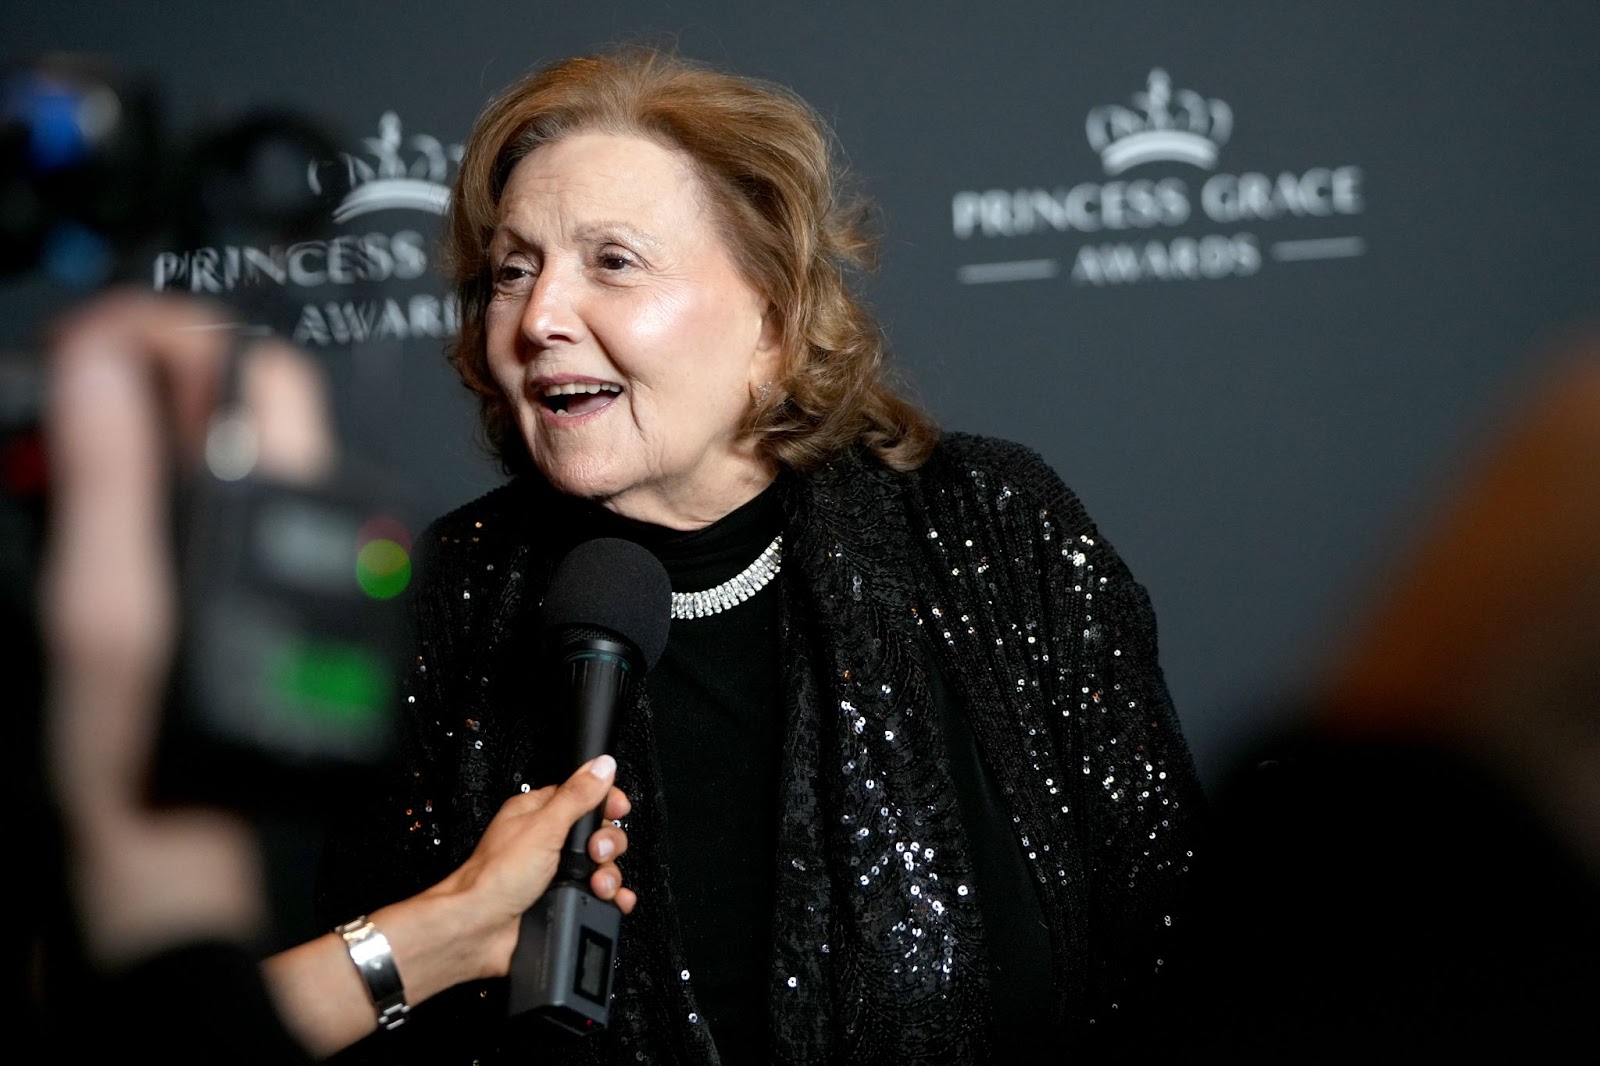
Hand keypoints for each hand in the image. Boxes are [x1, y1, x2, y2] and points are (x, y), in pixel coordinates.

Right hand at [40, 288, 337, 968]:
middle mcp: (310, 528)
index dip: (161, 332)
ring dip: (154, 413)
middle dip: (151, 365)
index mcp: (278, 520)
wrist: (167, 846)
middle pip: (245, 394)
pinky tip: (113, 490)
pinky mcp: (275, 581)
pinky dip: (166, 468)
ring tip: (76, 429)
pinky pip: (226, 492)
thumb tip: (105, 365)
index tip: (87, 341)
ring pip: (233, 439)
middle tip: (67, 381)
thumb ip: (111, 477)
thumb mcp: (103, 608)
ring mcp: (297, 555)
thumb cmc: (137, 751)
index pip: (251, 367)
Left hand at [419, 754, 635, 981]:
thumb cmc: (495, 877)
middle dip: (607, 843)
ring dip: (609, 875)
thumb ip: (577, 795)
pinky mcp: (559, 898)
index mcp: (536, 813)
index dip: (604, 801)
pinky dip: (610, 897)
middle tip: (596, 852)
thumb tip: (602, 766)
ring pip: (599, 865)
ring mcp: (553, 872)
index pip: (582, 794)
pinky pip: (596, 893)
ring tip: (598, 884)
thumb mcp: (543, 827)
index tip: (617, 810)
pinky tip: (612, 899)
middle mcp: (545, 840)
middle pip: (596, 832)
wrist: (479, 930)